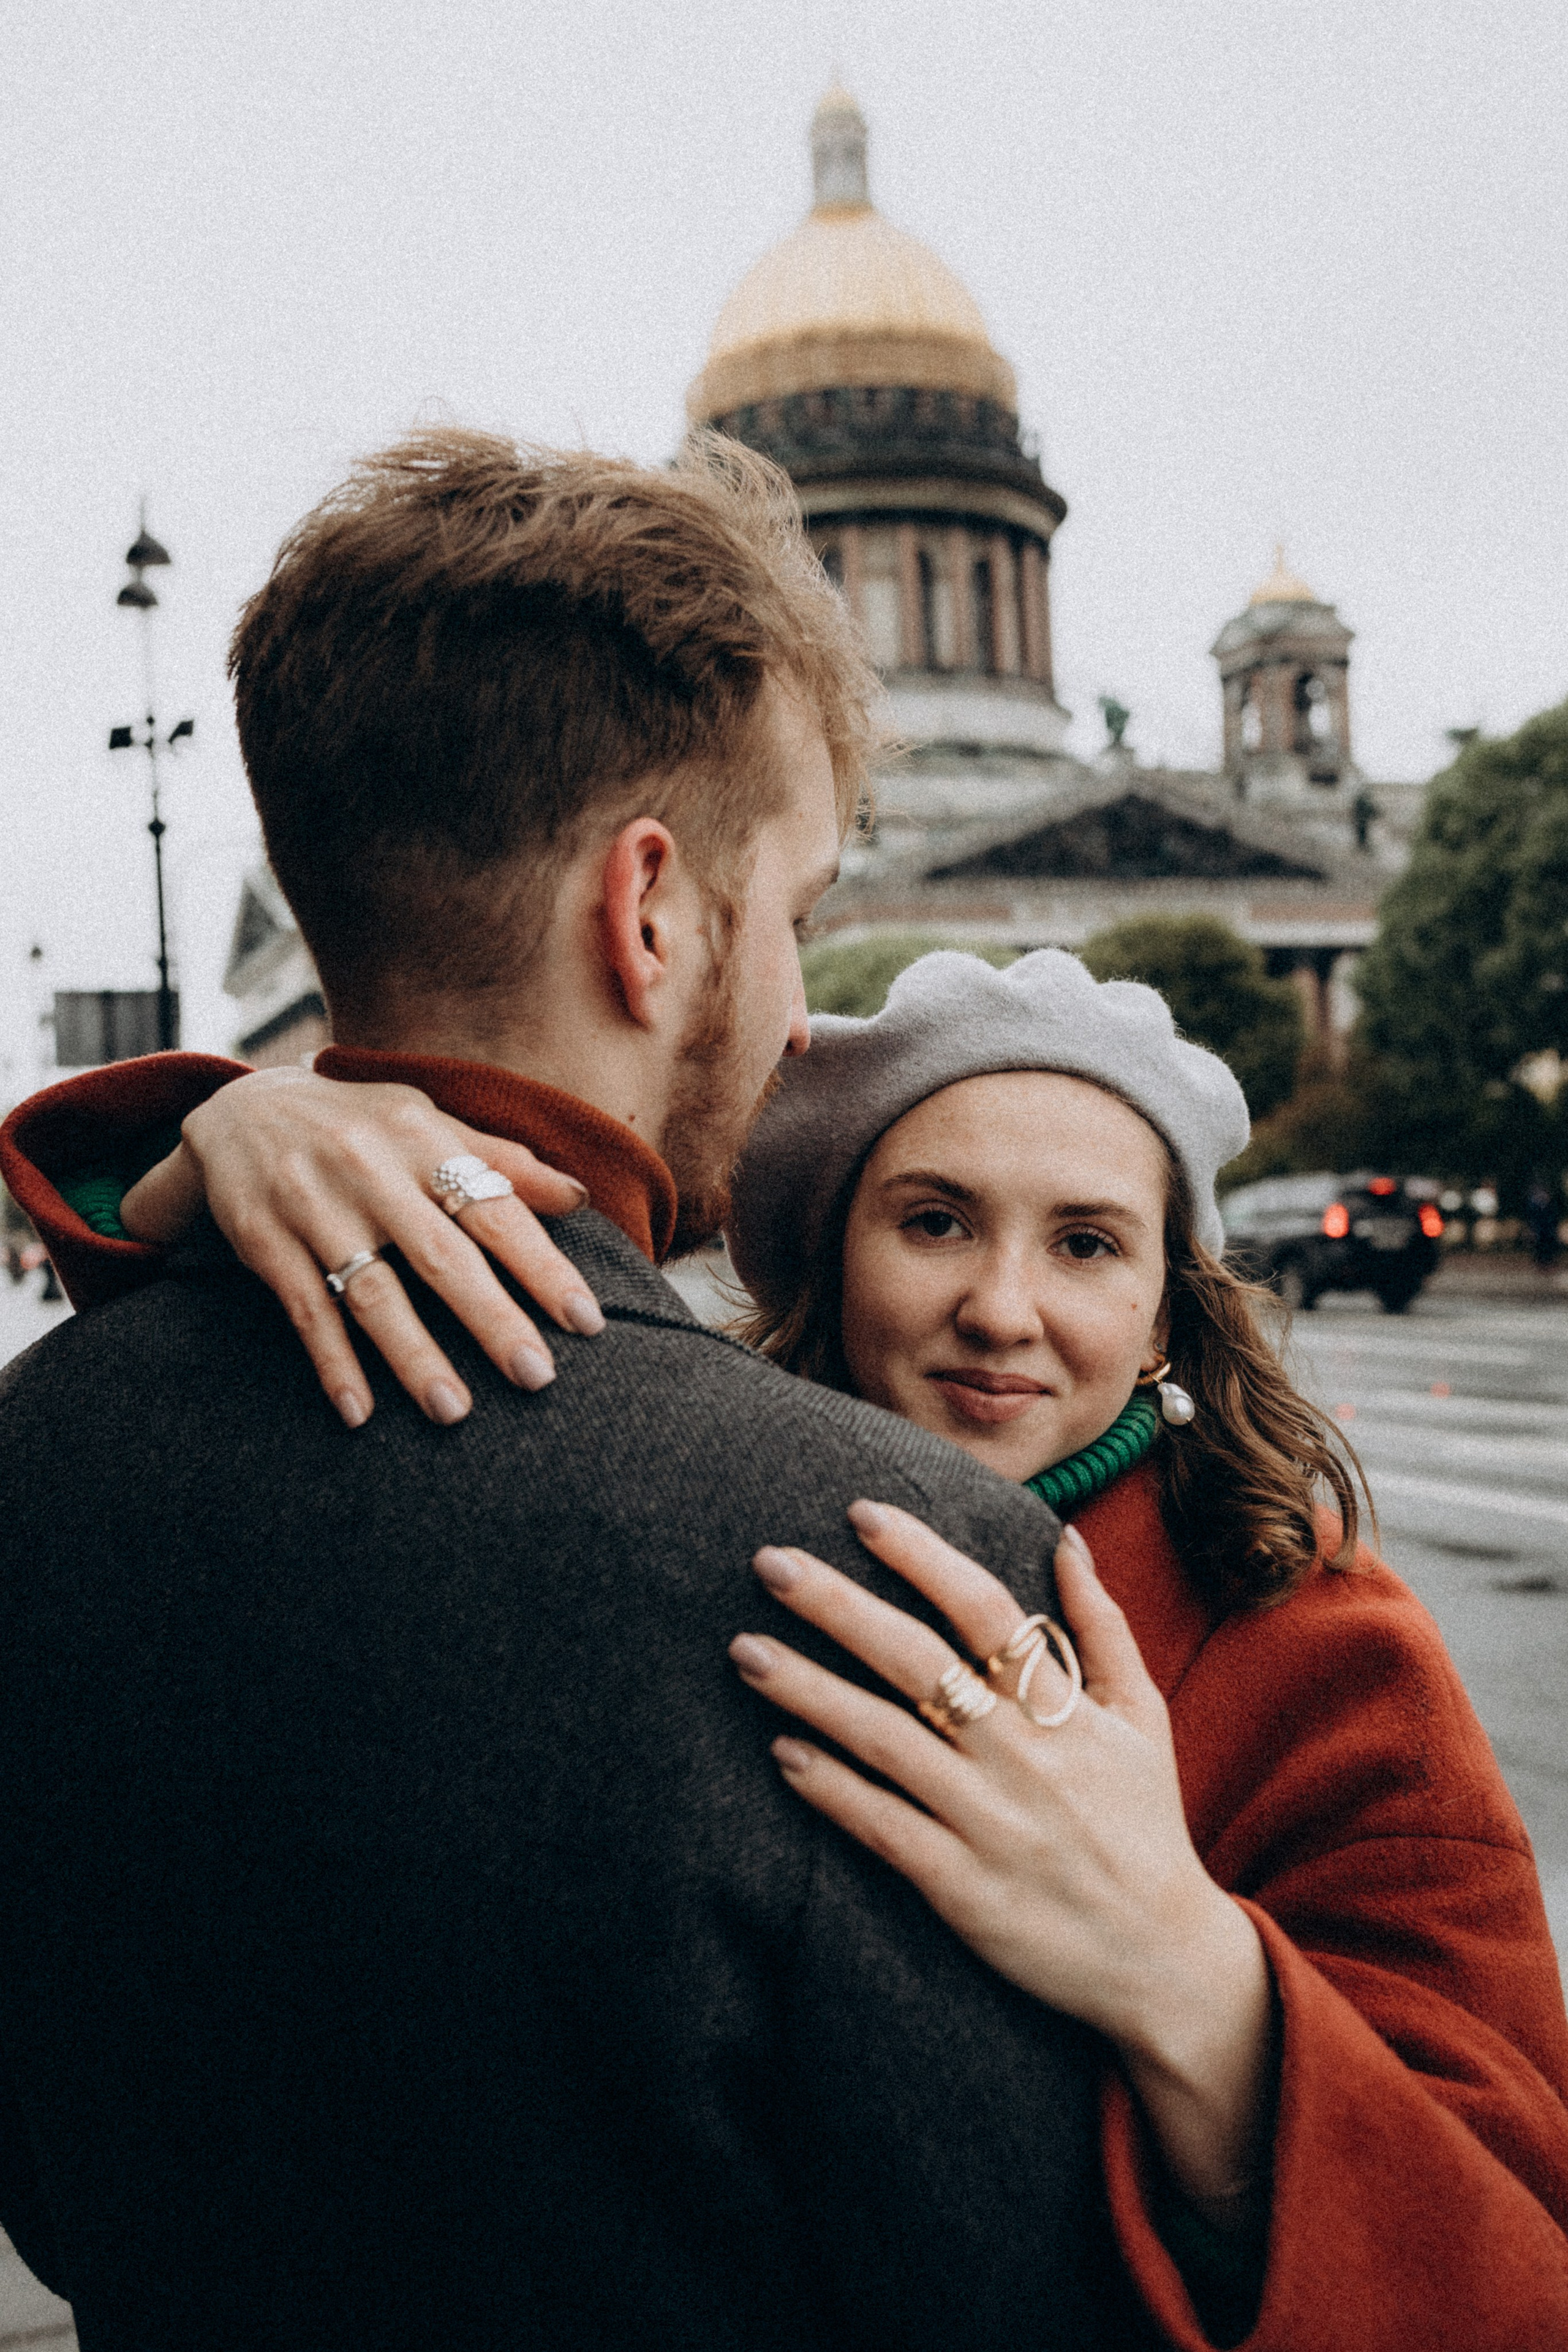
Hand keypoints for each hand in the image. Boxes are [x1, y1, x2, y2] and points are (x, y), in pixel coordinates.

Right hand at [121, 1067, 605, 1429]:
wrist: (239, 1110)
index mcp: (420, 1138)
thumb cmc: (359, 1124)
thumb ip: (499, 1159)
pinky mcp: (266, 1242)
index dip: (543, 1265)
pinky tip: (358, 1413)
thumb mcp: (425, 1122)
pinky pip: (306, 1311)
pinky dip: (332, 1362)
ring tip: (453, 1410)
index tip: (586, 1321)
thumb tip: (580, 1196)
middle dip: (492, 1319)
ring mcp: (313, 1207)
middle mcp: (368, 1169)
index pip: (495, 1208)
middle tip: (536, 1376)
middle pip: (440, 1255)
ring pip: (372, 1292)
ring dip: (413, 1355)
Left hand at [729, 1504, 1275, 2222]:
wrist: (1165, 1964)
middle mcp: (1024, 1757)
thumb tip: (1067, 1537)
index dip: (921, 1556)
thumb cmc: (1145, 1826)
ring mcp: (991, 1823)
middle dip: (838, 1606)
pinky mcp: (964, 1889)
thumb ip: (1102, 1625)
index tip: (860, 1513)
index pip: (984, 1609)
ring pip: (886, 1740)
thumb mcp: (1145, 1717)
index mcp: (1064, 1708)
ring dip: (809, 1690)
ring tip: (745, 1650)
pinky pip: (884, 1827)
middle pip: (918, 1662)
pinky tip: (782, 1752)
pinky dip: (831, 1788)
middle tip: (768, 1561)